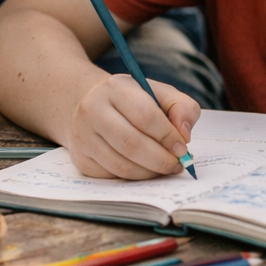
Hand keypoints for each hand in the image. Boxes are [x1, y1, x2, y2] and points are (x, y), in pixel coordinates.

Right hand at [67, 74, 200, 178]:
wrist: (94, 107)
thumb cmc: (134, 101)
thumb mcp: (160, 94)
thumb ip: (182, 107)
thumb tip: (184, 134)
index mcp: (115, 88)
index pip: (145, 115)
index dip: (167, 136)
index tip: (183, 148)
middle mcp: (92, 110)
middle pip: (131, 143)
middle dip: (160, 159)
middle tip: (177, 165)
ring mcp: (83, 136)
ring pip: (121, 165)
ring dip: (149, 172)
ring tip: (164, 168)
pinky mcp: (81, 158)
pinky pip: (112, 175)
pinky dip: (134, 177)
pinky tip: (145, 169)